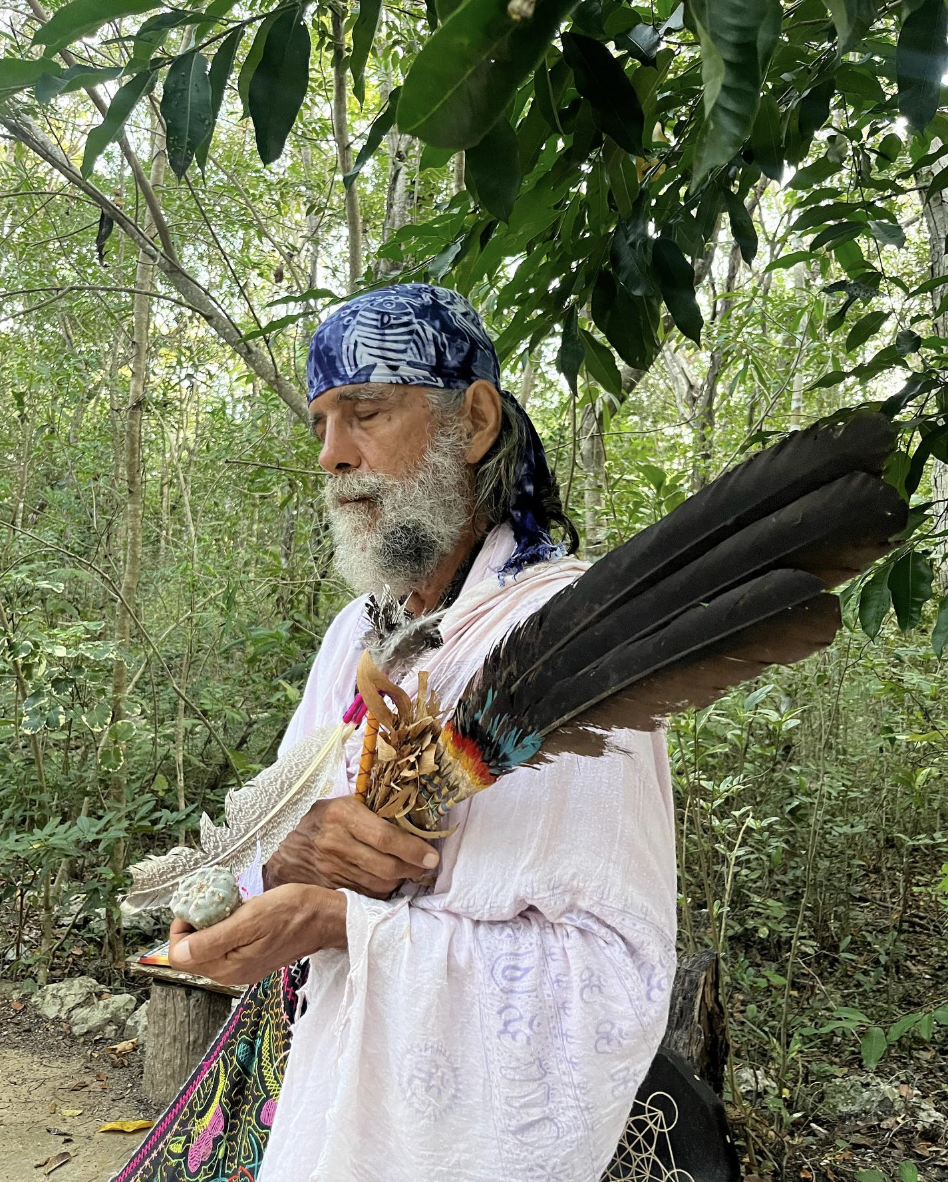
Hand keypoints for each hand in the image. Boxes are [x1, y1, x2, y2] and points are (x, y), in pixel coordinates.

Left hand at [167, 884, 346, 986]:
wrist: (324, 918)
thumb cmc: (292, 912)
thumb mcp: (251, 918)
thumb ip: (214, 938)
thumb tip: (180, 952)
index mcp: (228, 966)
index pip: (180, 955)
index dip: (181, 928)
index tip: (196, 905)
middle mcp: (231, 973)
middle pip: (191, 953)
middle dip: (194, 926)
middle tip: (212, 902)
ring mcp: (241, 968)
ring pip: (206, 949)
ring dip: (209, 926)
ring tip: (228, 907)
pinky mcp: (250, 960)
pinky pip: (223, 947)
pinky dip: (223, 929)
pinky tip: (238, 914)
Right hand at [263, 795, 439, 897]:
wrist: (277, 843)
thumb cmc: (318, 817)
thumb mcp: (341, 803)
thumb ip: (372, 811)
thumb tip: (411, 818)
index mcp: (341, 815)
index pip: (385, 837)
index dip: (413, 849)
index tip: (432, 856)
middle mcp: (335, 843)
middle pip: (386, 867)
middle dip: (412, 869)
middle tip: (425, 866)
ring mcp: (330, 869)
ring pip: (378, 885)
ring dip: (399, 882)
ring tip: (409, 872)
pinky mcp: (327, 888)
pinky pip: (364, 896)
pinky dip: (380, 892)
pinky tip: (386, 882)